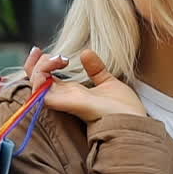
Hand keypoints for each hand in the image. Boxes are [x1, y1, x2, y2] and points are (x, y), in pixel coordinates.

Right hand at [24, 47, 146, 122]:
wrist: (136, 123)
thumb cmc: (124, 111)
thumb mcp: (108, 83)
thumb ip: (96, 69)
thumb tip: (86, 52)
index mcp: (72, 94)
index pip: (44, 80)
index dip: (39, 65)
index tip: (41, 50)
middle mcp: (64, 99)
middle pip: (35, 82)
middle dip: (36, 63)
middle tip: (53, 55)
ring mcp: (65, 102)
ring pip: (35, 86)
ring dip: (40, 68)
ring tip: (58, 59)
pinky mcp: (70, 105)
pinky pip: (42, 94)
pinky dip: (41, 78)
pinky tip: (54, 67)